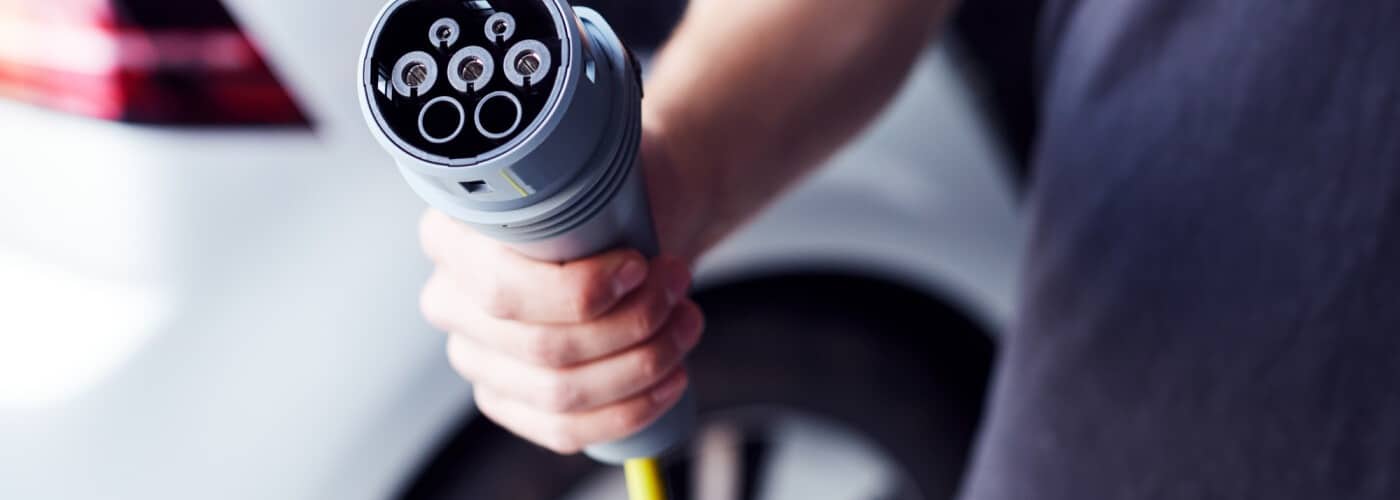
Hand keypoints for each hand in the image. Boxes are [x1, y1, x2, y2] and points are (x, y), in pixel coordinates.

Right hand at [416, 130, 704, 452]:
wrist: (634, 217)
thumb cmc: (611, 194)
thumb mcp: (599, 167)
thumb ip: (583, 171)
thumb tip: (592, 180)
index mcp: (452, 236)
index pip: (502, 289)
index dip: (579, 291)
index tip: (640, 264)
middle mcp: (449, 300)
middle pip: (540, 347)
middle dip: (630, 322)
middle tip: (677, 285)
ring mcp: (476, 356)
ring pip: (558, 394)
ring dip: (640, 364)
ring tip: (686, 322)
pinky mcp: (508, 398)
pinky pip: (562, 431)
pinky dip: (627, 411)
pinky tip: (671, 379)